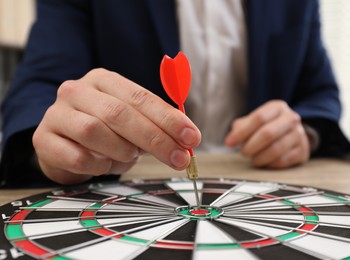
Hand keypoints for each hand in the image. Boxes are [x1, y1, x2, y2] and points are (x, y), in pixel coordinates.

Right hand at [33, 68, 200, 183]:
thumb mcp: (133, 123)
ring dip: (122, 150)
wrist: (64, 144)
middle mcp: (78, 91)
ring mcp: (57, 113)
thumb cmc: (105, 132)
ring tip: (128, 157)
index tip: (191, 138)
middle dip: (155, 139)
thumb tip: (188, 139)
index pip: (140, 97)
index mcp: (104, 80)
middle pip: (120, 113)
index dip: (168, 119)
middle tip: (179, 158)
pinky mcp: (43, 139)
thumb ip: (156, 126)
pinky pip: (77, 157)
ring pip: (95, 132)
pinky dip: (98, 165)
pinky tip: (103, 164)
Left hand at [225, 100, 309, 167]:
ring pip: (276, 149)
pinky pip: (283, 161)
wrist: (291, 133)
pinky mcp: (302, 151)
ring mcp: (299, 135)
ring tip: (253, 159)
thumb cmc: (266, 126)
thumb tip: (230, 141)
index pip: (258, 118)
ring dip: (260, 157)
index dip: (241, 132)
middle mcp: (291, 118)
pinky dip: (270, 164)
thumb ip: (240, 128)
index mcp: (277, 107)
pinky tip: (264, 162)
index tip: (229, 143)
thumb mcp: (252, 121)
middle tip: (243, 153)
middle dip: (251, 146)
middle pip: (268, 133)